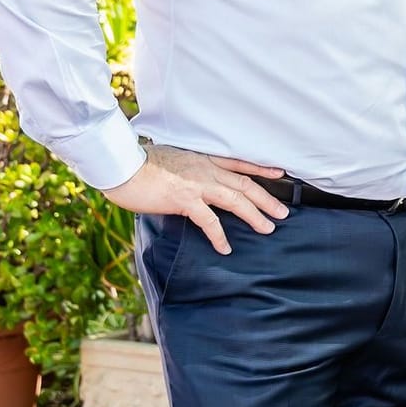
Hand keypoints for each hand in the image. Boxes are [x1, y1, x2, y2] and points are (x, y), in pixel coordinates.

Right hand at [104, 144, 288, 254]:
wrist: (122, 166)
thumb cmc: (140, 164)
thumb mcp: (172, 160)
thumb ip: (187, 169)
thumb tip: (192, 182)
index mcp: (202, 159)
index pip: (239, 163)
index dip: (260, 168)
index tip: (279, 173)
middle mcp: (205, 169)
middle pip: (244, 184)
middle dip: (266, 198)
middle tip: (283, 212)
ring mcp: (197, 184)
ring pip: (235, 200)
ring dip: (254, 215)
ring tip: (267, 228)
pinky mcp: (185, 200)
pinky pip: (209, 221)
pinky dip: (219, 235)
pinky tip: (226, 247)